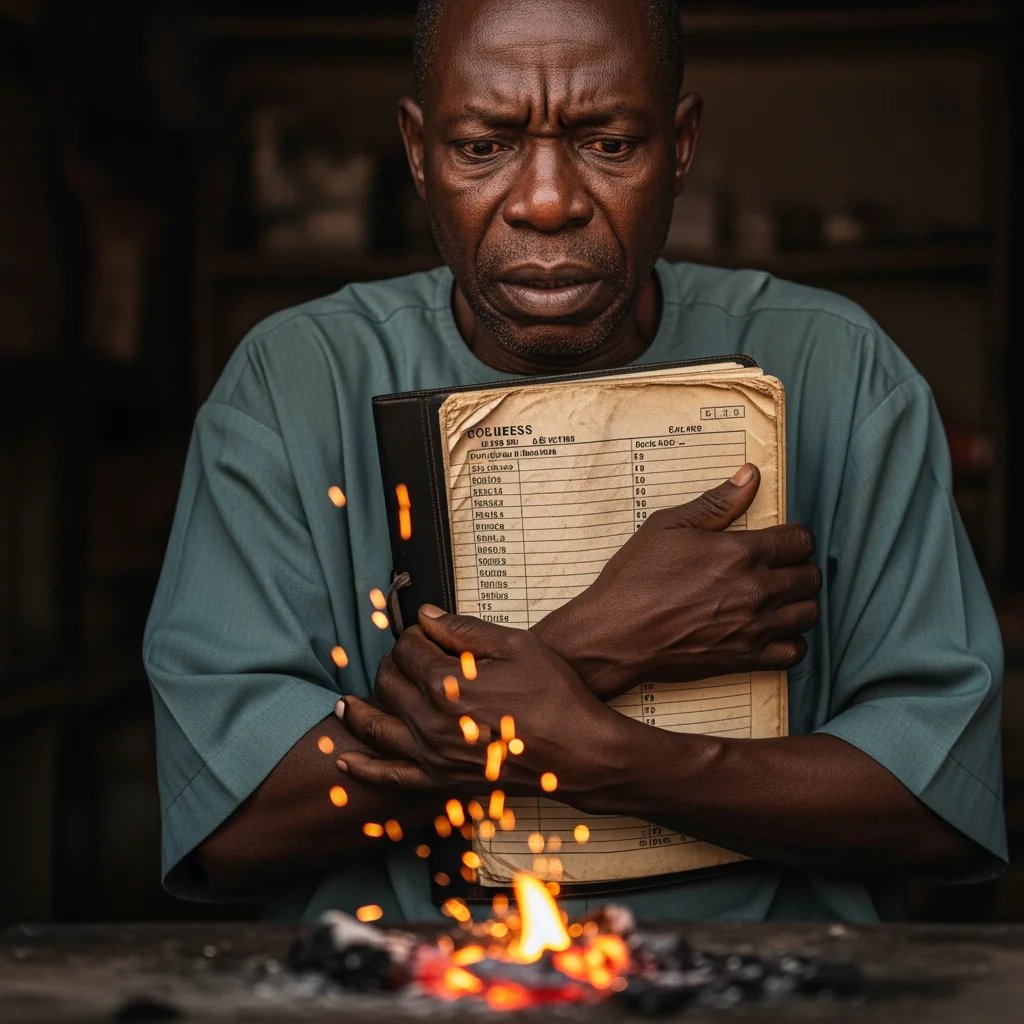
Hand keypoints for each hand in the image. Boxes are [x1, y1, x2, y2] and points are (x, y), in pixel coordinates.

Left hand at [336, 608, 631, 811]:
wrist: (580, 753)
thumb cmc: (554, 695)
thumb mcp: (516, 645)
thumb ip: (464, 629)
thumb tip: (425, 616)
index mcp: (448, 682)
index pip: (408, 649)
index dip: (413, 636)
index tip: (423, 634)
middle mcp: (431, 720)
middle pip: (389, 683)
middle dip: (391, 665)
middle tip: (403, 659)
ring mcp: (433, 755)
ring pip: (377, 727)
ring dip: (358, 711)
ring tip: (343, 702)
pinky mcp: (441, 782)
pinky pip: (390, 778)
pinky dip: (363, 768)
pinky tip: (344, 760)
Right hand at [531, 464, 820, 698]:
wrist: (616, 635)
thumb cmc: (635, 579)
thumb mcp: (667, 527)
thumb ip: (715, 503)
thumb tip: (750, 475)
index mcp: (741, 553)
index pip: (801, 541)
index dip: (794, 537)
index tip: (781, 541)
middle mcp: (756, 590)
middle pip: (811, 577)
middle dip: (799, 568)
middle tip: (779, 568)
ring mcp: (754, 628)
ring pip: (808, 613)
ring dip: (798, 602)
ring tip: (778, 597)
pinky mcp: (746, 658)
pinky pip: (795, 652)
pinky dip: (791, 641)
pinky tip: (773, 630)